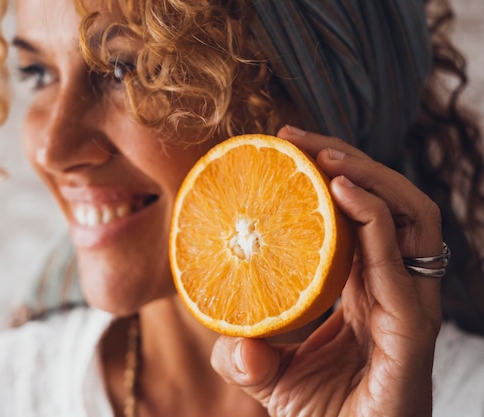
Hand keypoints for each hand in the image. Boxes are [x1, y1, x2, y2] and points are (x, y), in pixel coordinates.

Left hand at [211, 126, 442, 415]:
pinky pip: (401, 268)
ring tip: (323, 155)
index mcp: (367, 292)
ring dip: (370, 177)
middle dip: (350, 162)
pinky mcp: (412, 336)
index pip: (362, 217)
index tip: (286, 149)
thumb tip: (232, 344)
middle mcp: (394, 291)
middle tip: (297, 138)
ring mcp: (409, 310)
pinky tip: (343, 193)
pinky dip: (377, 222)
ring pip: (411, 221)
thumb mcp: (270, 382)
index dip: (333, 176)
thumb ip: (246, 358)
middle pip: (389, 205)